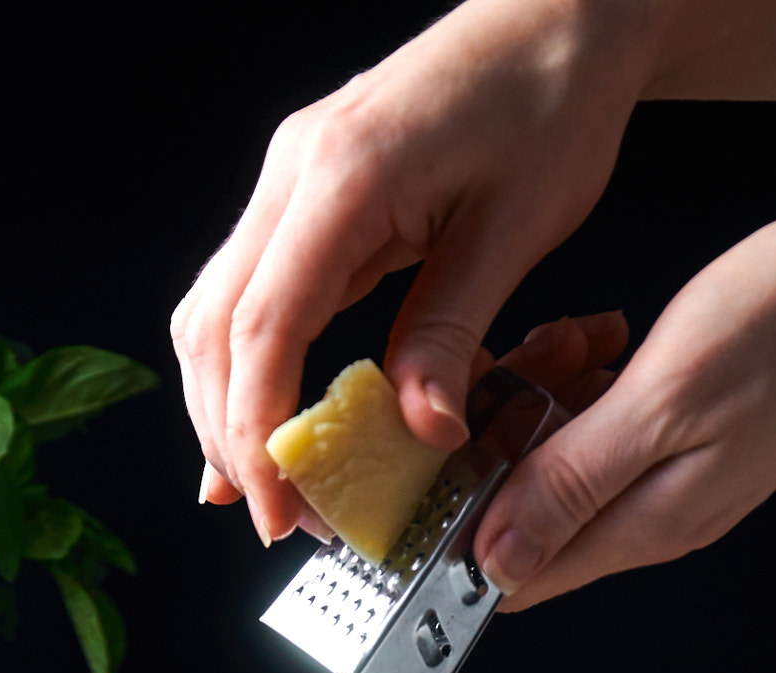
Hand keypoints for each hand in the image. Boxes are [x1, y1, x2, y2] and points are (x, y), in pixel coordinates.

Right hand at [171, 0, 655, 543]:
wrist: (559, 15)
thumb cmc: (550, 101)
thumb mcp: (517, 229)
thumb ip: (451, 332)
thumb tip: (418, 432)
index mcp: (343, 177)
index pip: (265, 327)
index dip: (260, 431)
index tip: (279, 506)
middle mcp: (294, 173)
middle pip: (216, 328)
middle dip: (233, 436)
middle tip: (277, 519)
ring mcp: (290, 181)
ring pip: (216, 313)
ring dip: (228, 407)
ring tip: (267, 488)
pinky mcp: (306, 195)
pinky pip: (250, 293)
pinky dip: (248, 366)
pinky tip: (267, 422)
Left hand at [474, 185, 775, 607]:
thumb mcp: (664, 400)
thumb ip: (573, 483)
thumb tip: (494, 557)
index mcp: (644, 524)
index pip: (514, 579)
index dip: (455, 533)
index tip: (439, 460)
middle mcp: (653, 516)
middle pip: (526, 517)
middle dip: (498, 446)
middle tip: (520, 368)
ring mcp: (670, 476)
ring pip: (560, 463)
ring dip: (542, 400)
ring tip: (576, 340)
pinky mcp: (685, 433)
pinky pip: (602, 427)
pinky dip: (585, 382)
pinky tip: (605, 338)